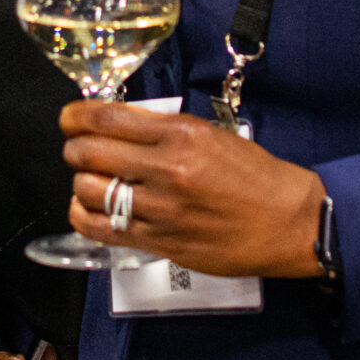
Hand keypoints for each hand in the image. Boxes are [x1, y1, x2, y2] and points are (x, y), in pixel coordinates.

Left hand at [60, 101, 326, 278]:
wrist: (290, 223)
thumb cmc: (257, 176)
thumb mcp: (213, 135)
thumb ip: (164, 131)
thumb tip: (119, 126)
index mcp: (182, 135)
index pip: (106, 118)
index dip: (75, 117)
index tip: (69, 118)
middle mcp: (167, 170)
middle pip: (89, 153)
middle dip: (74, 148)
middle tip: (77, 149)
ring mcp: (161, 210)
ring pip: (89, 191)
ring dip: (81, 182)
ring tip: (90, 181)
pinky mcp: (160, 243)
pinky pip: (101, 229)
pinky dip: (84, 215)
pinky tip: (88, 209)